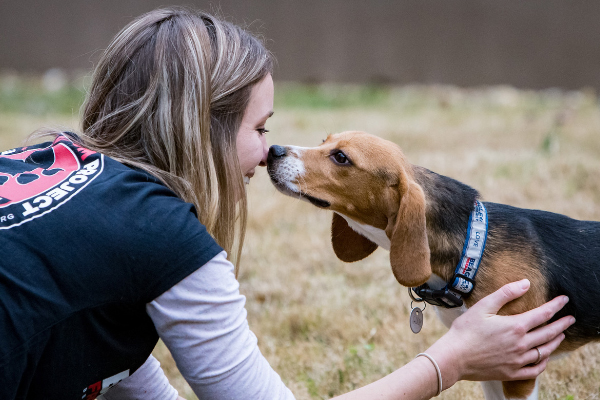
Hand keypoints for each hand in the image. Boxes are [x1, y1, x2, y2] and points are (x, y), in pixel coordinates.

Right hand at [426, 279, 574, 387]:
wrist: (454, 357)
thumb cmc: (466, 330)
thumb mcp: (483, 306)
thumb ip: (505, 294)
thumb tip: (525, 283)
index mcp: (515, 326)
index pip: (543, 314)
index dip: (556, 305)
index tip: (564, 300)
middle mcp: (521, 344)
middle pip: (549, 333)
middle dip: (562, 324)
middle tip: (570, 319)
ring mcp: (518, 360)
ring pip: (544, 351)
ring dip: (555, 342)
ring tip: (560, 336)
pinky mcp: (512, 373)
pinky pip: (535, 369)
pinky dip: (544, 362)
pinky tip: (545, 357)